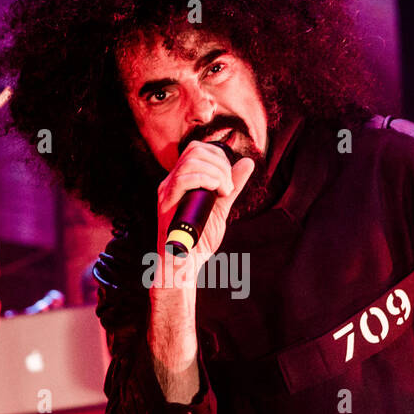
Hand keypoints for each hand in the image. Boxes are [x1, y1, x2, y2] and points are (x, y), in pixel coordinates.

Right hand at [154, 140, 255, 284]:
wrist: (186, 264)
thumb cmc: (200, 239)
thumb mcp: (222, 207)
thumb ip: (232, 185)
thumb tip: (247, 162)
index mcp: (182, 179)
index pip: (197, 149)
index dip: (219, 155)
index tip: (230, 179)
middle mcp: (171, 182)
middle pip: (194, 150)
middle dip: (220, 163)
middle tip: (229, 187)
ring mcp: (167, 191)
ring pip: (190, 161)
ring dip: (215, 172)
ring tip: (224, 192)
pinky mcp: (166, 203)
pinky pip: (182, 179)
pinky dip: (204, 179)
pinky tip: (215, 192)